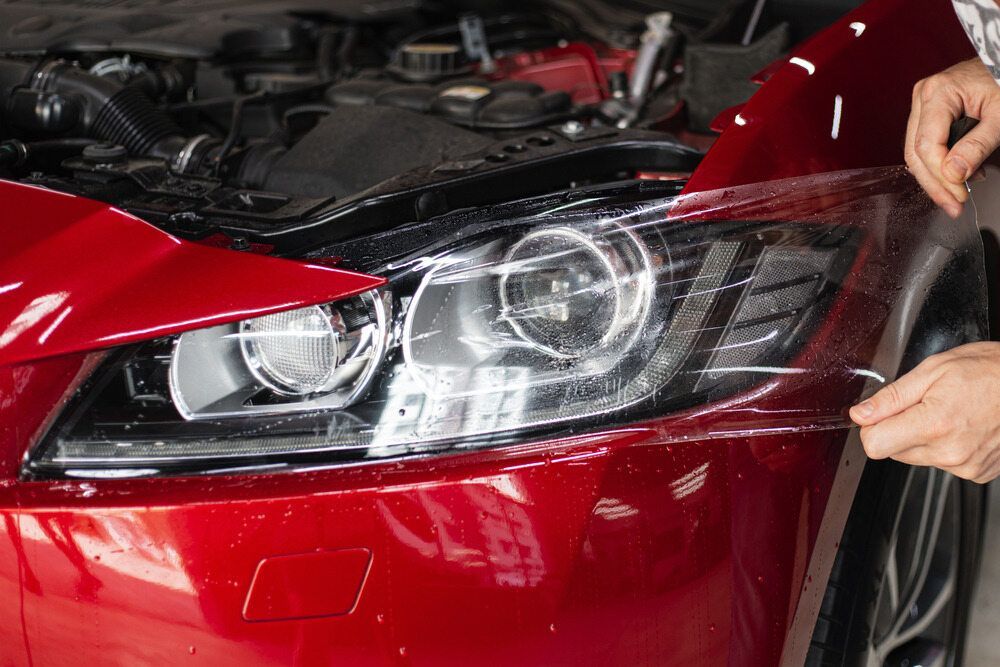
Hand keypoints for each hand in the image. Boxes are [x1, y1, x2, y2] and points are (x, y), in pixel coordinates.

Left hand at [849, 342, 999, 482]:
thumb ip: (891, 397)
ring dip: (924, 437)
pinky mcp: (978, 473)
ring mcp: (966, 466)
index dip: (871, 427)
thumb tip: (861, 414)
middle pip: (894, 451)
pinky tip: (963, 425)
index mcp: (934, 424)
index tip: (879, 414)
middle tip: (926, 404)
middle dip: (899, 428)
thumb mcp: (933, 370)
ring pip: (918, 457)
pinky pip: (944, 462)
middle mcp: (950, 452)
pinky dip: (946, 446)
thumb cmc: (990, 371)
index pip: (874, 445)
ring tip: (949, 412)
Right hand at [906, 58, 999, 217]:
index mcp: (938, 93)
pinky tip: (959, 174)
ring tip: (960, 193)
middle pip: (916, 152)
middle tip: (954, 206)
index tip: (960, 196)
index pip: (927, 146)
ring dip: (937, 176)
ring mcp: (925, 103)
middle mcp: (924, 96)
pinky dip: (941, 163)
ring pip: (918, 151)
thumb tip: (954, 174)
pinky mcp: (931, 111)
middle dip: (935, 183)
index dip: (941, 177)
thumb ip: (977, 146)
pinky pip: (927, 143)